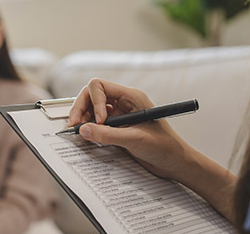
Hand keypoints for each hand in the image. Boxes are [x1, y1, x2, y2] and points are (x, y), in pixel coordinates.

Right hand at [68, 78, 194, 179]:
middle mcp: (123, 102)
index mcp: (131, 97)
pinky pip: (96, 123)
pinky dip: (89, 128)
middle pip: (91, 96)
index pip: (100, 87)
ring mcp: (119, 115)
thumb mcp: (135, 139)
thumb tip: (84, 130)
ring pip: (91, 109)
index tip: (98, 121)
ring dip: (83, 119)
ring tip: (80, 133)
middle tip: (74, 126)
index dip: (93, 102)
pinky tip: (88, 137)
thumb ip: (108, 134)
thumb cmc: (165, 146)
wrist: (175, 163)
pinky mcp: (116, 127)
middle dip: (80, 109)